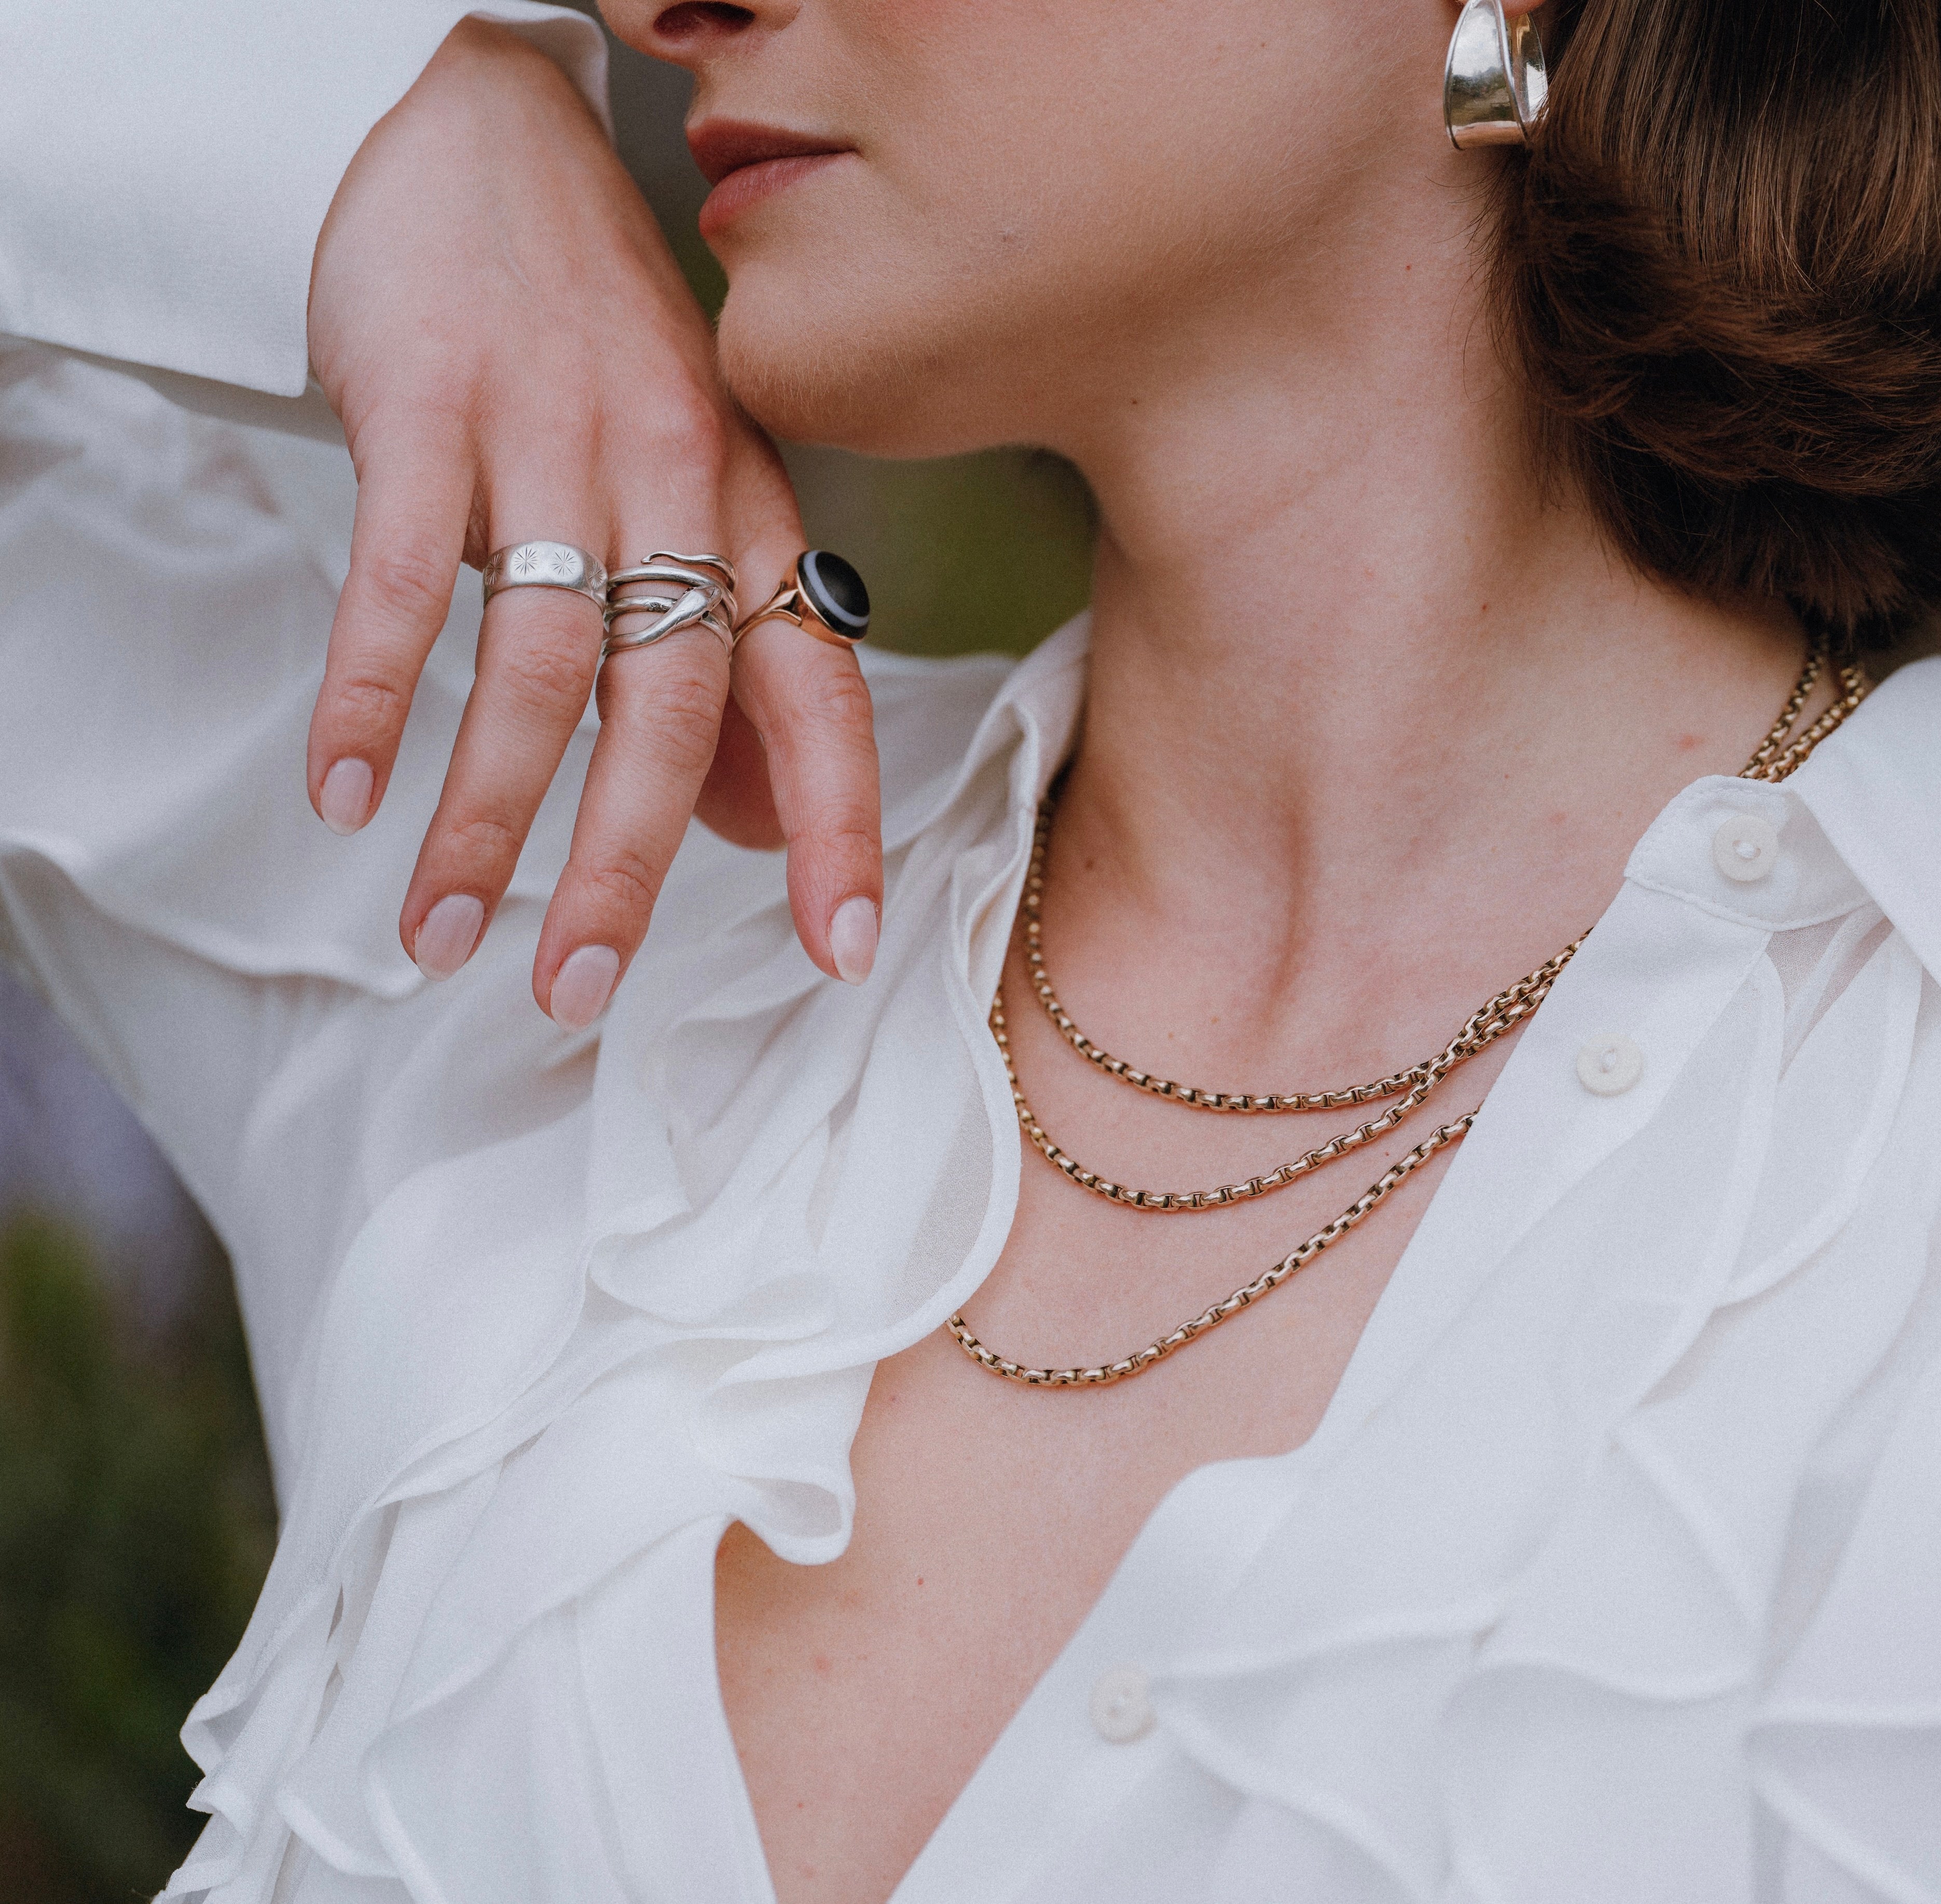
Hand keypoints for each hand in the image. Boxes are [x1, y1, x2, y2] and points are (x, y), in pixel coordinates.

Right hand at [305, 19, 882, 1022]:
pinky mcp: (431, 409)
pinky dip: (373, 697)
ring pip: (540, 666)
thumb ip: (732, 650)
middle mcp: (674, 485)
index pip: (820, 690)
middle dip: (630, 863)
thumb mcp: (695, 486)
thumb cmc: (599, 346)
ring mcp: (553, 443)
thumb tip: (753, 829)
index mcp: (752, 513)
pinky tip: (347, 795)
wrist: (490, 140)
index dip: (838, 821)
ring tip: (442, 933)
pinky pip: (403, 582)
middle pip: (676, 704)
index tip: (844, 946)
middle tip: (577, 988)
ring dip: (489, 816)